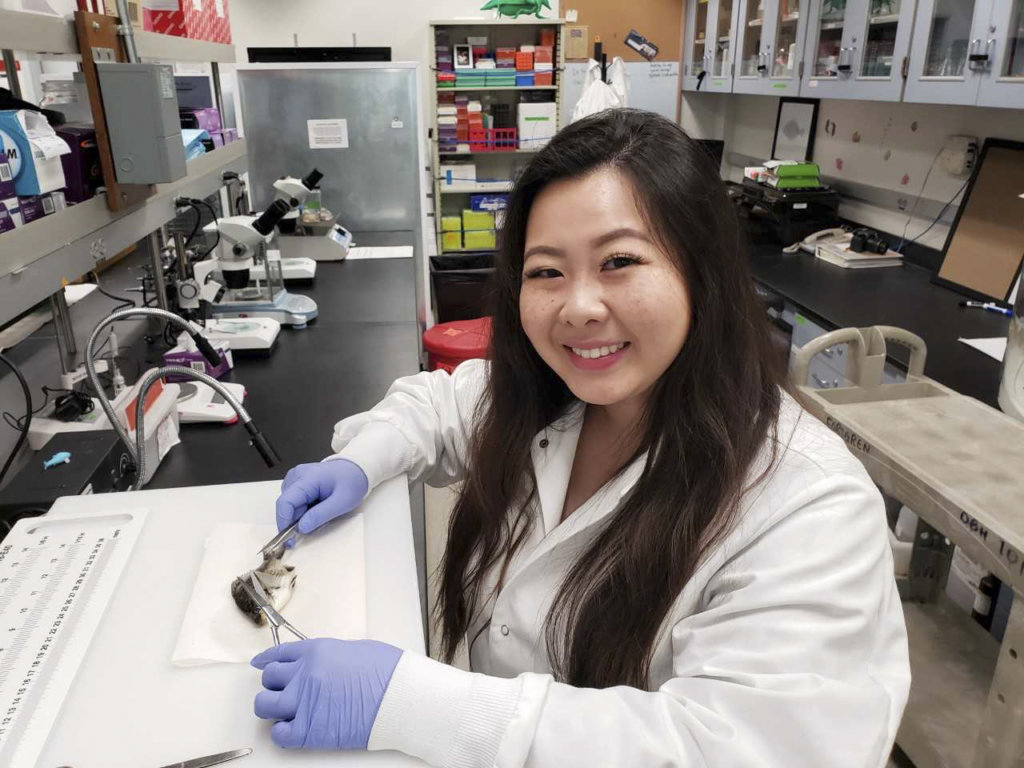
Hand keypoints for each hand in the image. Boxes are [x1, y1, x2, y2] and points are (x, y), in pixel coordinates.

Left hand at [252, 638, 402, 749]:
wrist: (400, 697)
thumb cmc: (388, 672)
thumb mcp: (355, 650)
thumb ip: (329, 656)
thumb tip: (321, 665)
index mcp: (316, 651)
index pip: (279, 653)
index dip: (268, 659)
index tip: (262, 663)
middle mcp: (304, 674)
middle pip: (269, 678)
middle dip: (275, 683)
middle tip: (284, 689)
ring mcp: (304, 702)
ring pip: (264, 704)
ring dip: (272, 707)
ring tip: (286, 710)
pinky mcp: (309, 730)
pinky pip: (279, 734)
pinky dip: (281, 732)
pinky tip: (292, 728)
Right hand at [276, 460, 368, 535]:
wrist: (357, 469)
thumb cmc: (352, 482)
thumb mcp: (342, 502)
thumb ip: (320, 515)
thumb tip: (301, 528)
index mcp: (307, 478)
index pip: (285, 502)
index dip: (283, 522)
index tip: (289, 539)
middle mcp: (296, 475)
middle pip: (286, 505)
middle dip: (294, 521)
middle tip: (311, 529)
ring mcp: (296, 477)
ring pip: (288, 504)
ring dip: (299, 515)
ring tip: (320, 512)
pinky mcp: (298, 482)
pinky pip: (293, 500)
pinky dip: (302, 509)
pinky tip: (316, 506)